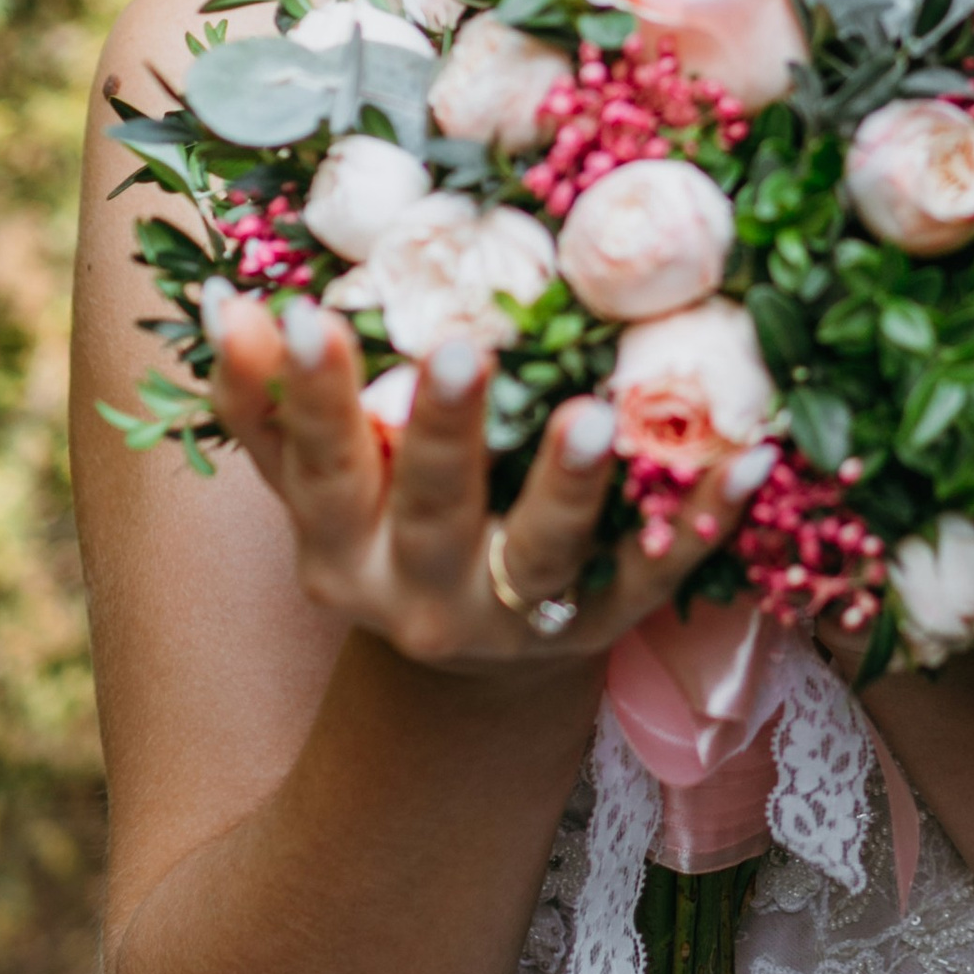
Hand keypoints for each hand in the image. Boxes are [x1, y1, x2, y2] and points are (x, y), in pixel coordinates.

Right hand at [206, 294, 759, 677]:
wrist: (471, 670)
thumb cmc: (386, 532)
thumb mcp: (319, 486)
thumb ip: (270, 407)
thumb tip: (225, 302)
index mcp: (338, 549)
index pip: (315, 467)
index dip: (306, 396)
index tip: (301, 313)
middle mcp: (417, 594)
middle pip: (428, 509)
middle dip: (444, 429)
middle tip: (463, 345)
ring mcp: (516, 619)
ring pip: (543, 551)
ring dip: (569, 482)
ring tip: (595, 412)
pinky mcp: (604, 629)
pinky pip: (656, 577)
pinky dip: (701, 521)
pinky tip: (748, 462)